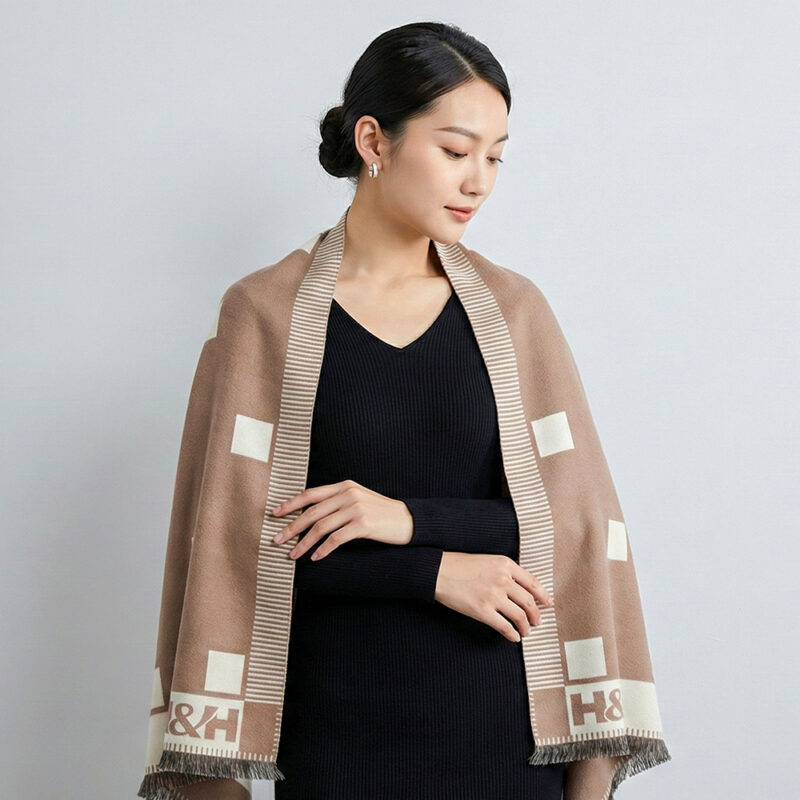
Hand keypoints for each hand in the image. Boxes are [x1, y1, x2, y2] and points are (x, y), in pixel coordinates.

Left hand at [270, 479, 413, 559]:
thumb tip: (311, 515)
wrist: (408, 520)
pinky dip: (323, 550)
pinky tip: (316, 558)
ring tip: (293, 555)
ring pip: (321, 527)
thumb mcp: (358, 499)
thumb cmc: (381, 513)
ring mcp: (356, 508)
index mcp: (344, 486)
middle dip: (291, 528)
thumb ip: (337, 501)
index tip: (275, 513)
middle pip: (312, 512)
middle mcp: (348, 494)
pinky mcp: (363, 524)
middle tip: (277, 540)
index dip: (290, 504)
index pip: (311, 494)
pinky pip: (336, 539)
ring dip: (304, 543)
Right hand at [434, 552, 552, 642]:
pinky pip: (505, 626)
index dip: (543, 596)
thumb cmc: (460, 565)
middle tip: (537, 621)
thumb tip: (520, 589)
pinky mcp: (483, 611)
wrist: (438, 571)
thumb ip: (505, 571)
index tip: (547, 604)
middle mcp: (503, 579)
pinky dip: (512, 634)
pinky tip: (513, 637)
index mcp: (505, 564)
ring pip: (520, 616)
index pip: (533, 582)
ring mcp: (493, 596)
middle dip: (536, 615)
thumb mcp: (487, 560)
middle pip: (529, 601)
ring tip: (525, 631)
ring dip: (526, 626)